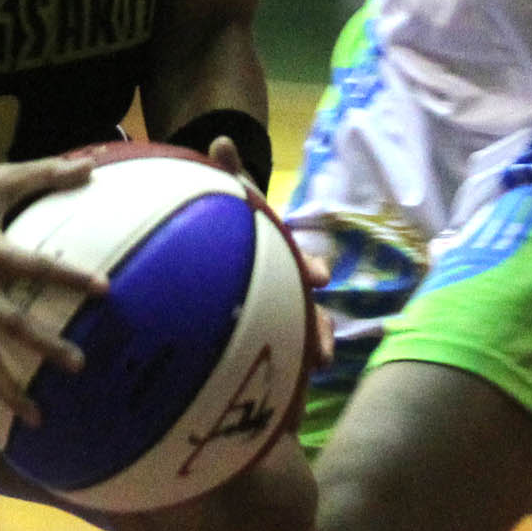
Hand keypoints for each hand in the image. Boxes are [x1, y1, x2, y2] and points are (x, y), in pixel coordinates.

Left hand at [207, 137, 333, 370]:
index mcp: (280, 254)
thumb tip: (221, 140)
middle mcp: (285, 284)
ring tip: (314, 368)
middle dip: (320, 326)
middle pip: (308, 307)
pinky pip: (282, 355)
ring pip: (301, 333)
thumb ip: (229, 174)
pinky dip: (290, 368)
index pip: (301, 261)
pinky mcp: (263, 340)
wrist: (208, 256)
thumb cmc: (229, 222)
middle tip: (323, 347)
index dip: (311, 268)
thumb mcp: (231, 198)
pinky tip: (288, 389)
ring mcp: (276, 313)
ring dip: (312, 349)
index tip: (319, 276)